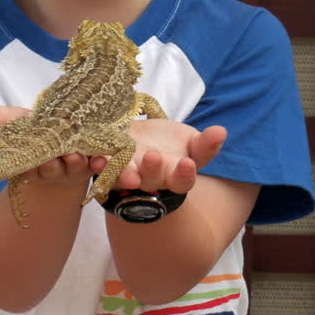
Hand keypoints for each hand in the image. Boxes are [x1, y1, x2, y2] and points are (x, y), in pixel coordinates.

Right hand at [0, 85, 94, 184]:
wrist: (56, 137)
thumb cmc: (25, 131)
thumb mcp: (2, 121)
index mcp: (25, 164)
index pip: (25, 170)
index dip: (31, 168)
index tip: (35, 162)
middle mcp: (49, 170)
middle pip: (53, 171)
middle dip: (58, 166)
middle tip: (64, 156)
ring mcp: (72, 167)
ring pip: (77, 169)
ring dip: (83, 164)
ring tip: (85, 155)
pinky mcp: (92, 160)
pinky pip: (99, 165)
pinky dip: (104, 163)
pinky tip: (106, 157)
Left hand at [88, 119, 225, 194]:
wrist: (142, 143)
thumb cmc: (172, 146)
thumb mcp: (192, 143)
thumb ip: (205, 143)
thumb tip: (221, 132)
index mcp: (174, 177)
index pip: (182, 182)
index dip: (184, 175)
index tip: (187, 164)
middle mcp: (150, 181)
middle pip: (151, 180)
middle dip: (151, 170)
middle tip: (153, 156)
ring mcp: (126, 174)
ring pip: (122, 177)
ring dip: (118, 172)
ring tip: (115, 162)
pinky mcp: (106, 166)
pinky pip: (100, 168)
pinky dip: (95, 163)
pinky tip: (94, 156)